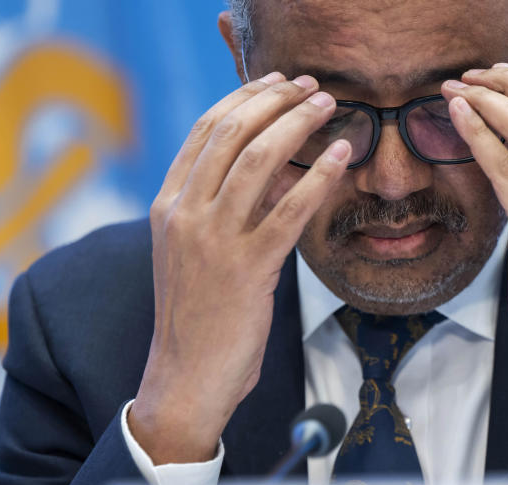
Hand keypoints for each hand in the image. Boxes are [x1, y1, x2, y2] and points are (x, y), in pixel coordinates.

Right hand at [130, 73, 350, 462]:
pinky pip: (288, 210)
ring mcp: (213, 241)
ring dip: (297, 125)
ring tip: (327, 106)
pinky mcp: (247, 269)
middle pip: (229, 134)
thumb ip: (220, 209)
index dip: (242, 99)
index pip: (202, 132)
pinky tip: (341, 157)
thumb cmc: (196, 316)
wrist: (186, 376)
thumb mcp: (191, 253)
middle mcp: (184, 215)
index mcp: (167, 206)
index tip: (274, 84)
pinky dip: (317, 177)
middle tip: (308, 87)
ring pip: (256, 160)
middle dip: (273, 101)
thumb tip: (269, 167)